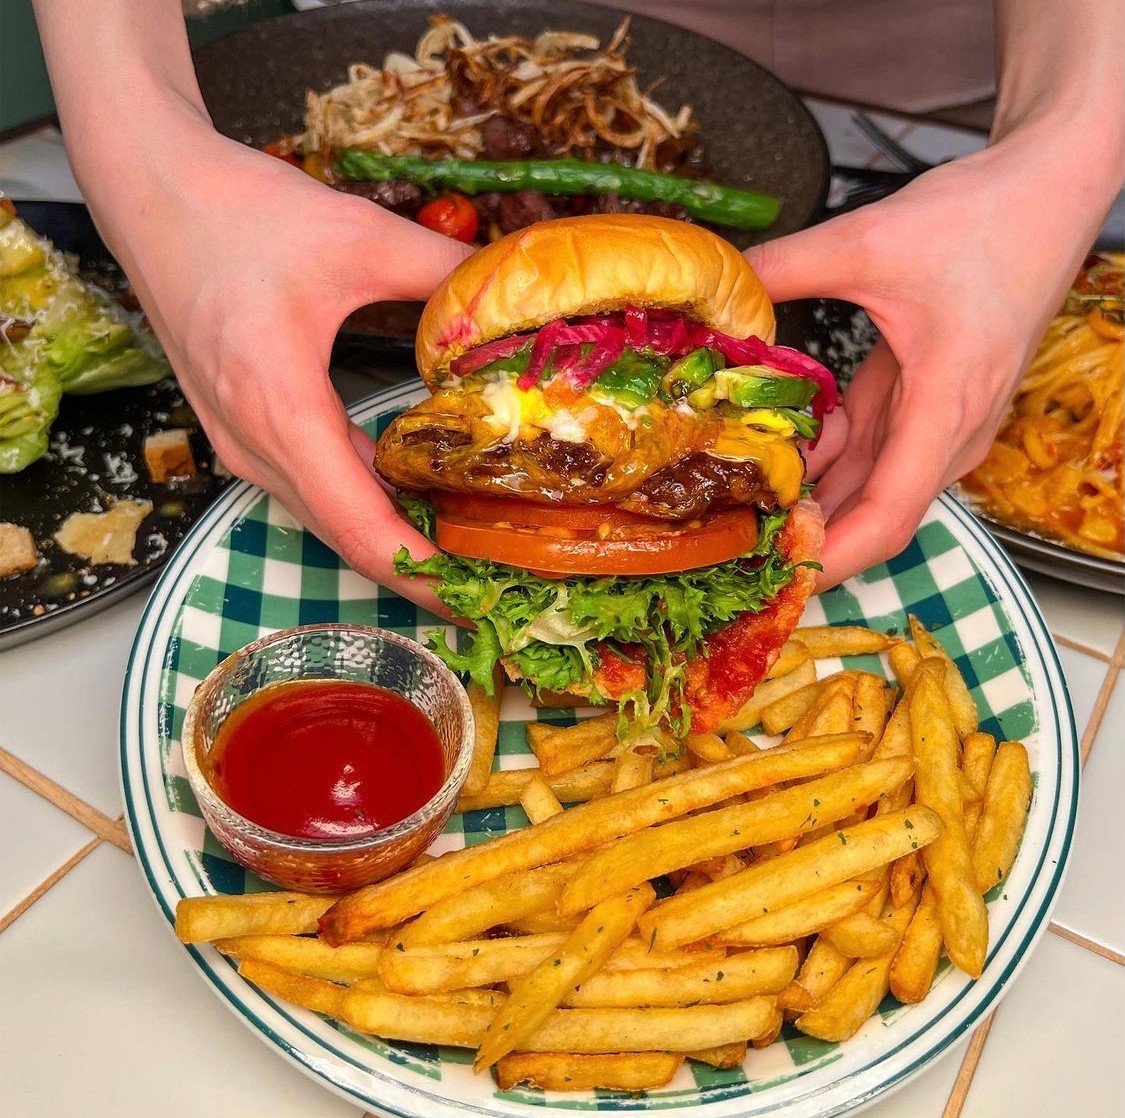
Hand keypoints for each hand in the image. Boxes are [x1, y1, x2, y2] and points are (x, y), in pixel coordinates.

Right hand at [82, 116, 471, 610]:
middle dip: (421, 571)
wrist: (148, 191)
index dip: (423, 574)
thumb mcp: (357, 235)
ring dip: (395, 540)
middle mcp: (254, 444)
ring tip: (469, 551)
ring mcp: (242, 443)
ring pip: (329, 518)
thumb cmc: (235, 211)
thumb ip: (443, 273)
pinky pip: (313, 486)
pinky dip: (366, 503)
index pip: (361, 528)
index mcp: (280, 409)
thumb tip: (512, 302)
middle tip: (494, 583)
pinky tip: (418, 497)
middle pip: (347, 538)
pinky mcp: (243, 429)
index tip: (476, 599)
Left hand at [747, 139, 1111, 588]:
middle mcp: (948, 429)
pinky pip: (872, 446)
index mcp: (946, 407)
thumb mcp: (870, 240)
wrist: (1048, 190)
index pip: (888, 515)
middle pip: (875, 511)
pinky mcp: (929, 399)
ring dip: (813, 492)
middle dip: (809, 533)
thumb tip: (721, 288)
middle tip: (735, 541)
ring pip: (869, 481)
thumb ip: (786, 267)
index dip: (833, 557)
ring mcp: (941, 418)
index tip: (779, 576)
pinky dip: (828, 451)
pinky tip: (782, 440)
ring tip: (743, 497)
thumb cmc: (987, 220)